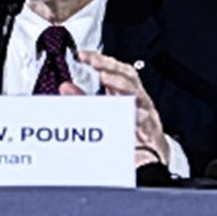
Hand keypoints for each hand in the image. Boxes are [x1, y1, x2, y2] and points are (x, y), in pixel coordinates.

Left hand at [66, 51, 169, 167]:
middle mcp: (137, 99)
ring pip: (137, 94)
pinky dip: (136, 115)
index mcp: (125, 94)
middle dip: (110, 67)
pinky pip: (145, 120)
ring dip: (120, 85)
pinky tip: (127, 110)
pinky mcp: (151, 130)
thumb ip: (84, 100)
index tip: (83, 55)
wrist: (151, 160)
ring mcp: (146, 113)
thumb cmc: (129, 135)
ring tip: (105, 78)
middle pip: (128, 76)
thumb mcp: (103, 114)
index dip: (100, 60)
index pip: (115, 70)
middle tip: (94, 63)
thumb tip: (65, 86)